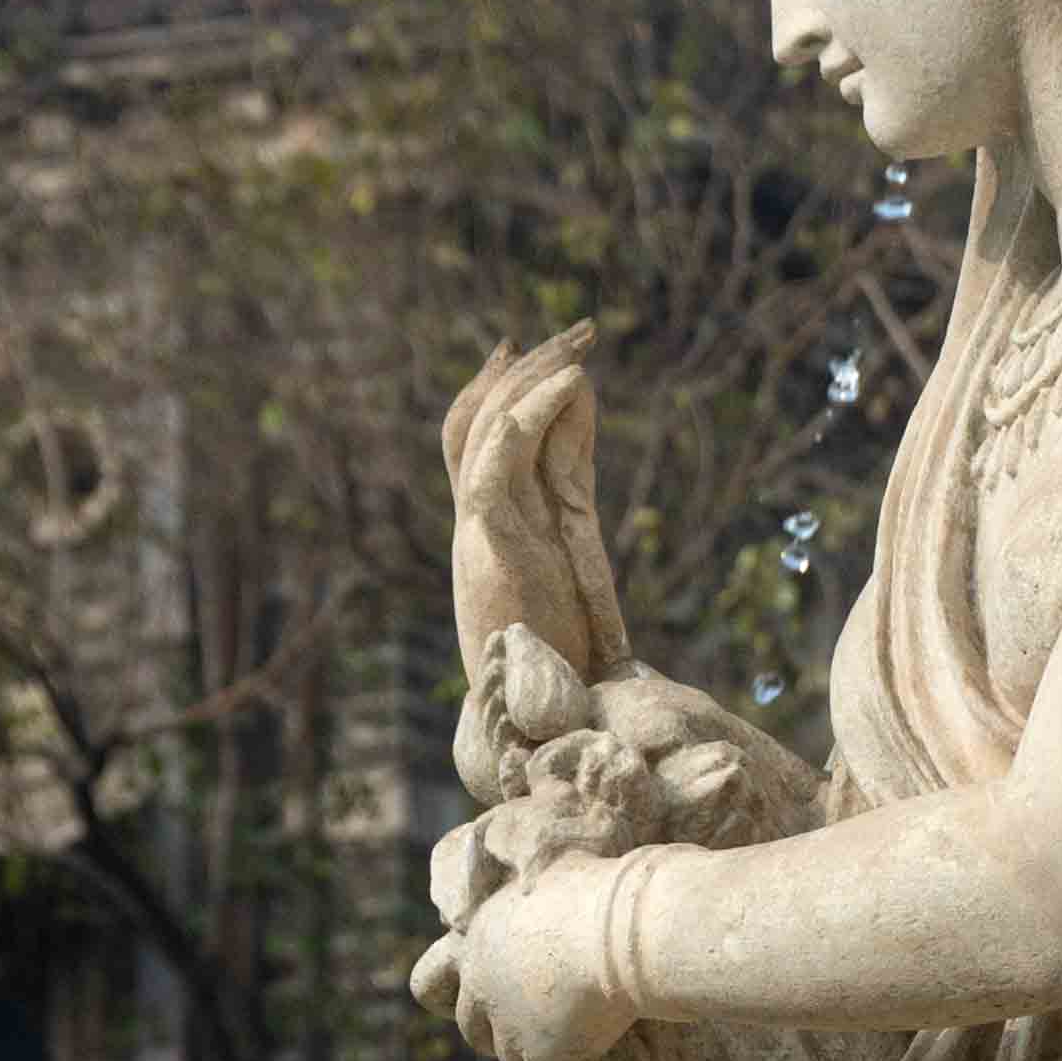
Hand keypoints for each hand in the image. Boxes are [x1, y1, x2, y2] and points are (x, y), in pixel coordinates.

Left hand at [439, 860, 630, 1060]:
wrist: (633, 924)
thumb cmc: (607, 889)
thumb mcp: (556, 871)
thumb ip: (541, 890)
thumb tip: (554, 886)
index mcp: (479, 937)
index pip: (433, 982)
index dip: (465, 993)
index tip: (506, 988)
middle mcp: (484, 986)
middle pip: (472, 1029)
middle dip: (501, 1032)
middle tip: (551, 1021)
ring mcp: (513, 1028)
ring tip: (584, 1049)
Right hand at [443, 326, 623, 693]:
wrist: (531, 732)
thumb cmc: (556, 672)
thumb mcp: (568, 570)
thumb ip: (570, 515)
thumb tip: (587, 470)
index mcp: (489, 533)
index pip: (479, 442)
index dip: (498, 391)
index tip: (524, 346)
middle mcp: (475, 525)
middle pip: (477, 421)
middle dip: (524, 369)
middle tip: (577, 329)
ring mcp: (476, 534)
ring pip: (484, 427)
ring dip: (532, 378)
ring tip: (581, 346)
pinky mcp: (489, 547)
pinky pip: (499, 461)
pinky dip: (532, 414)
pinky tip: (574, 383)